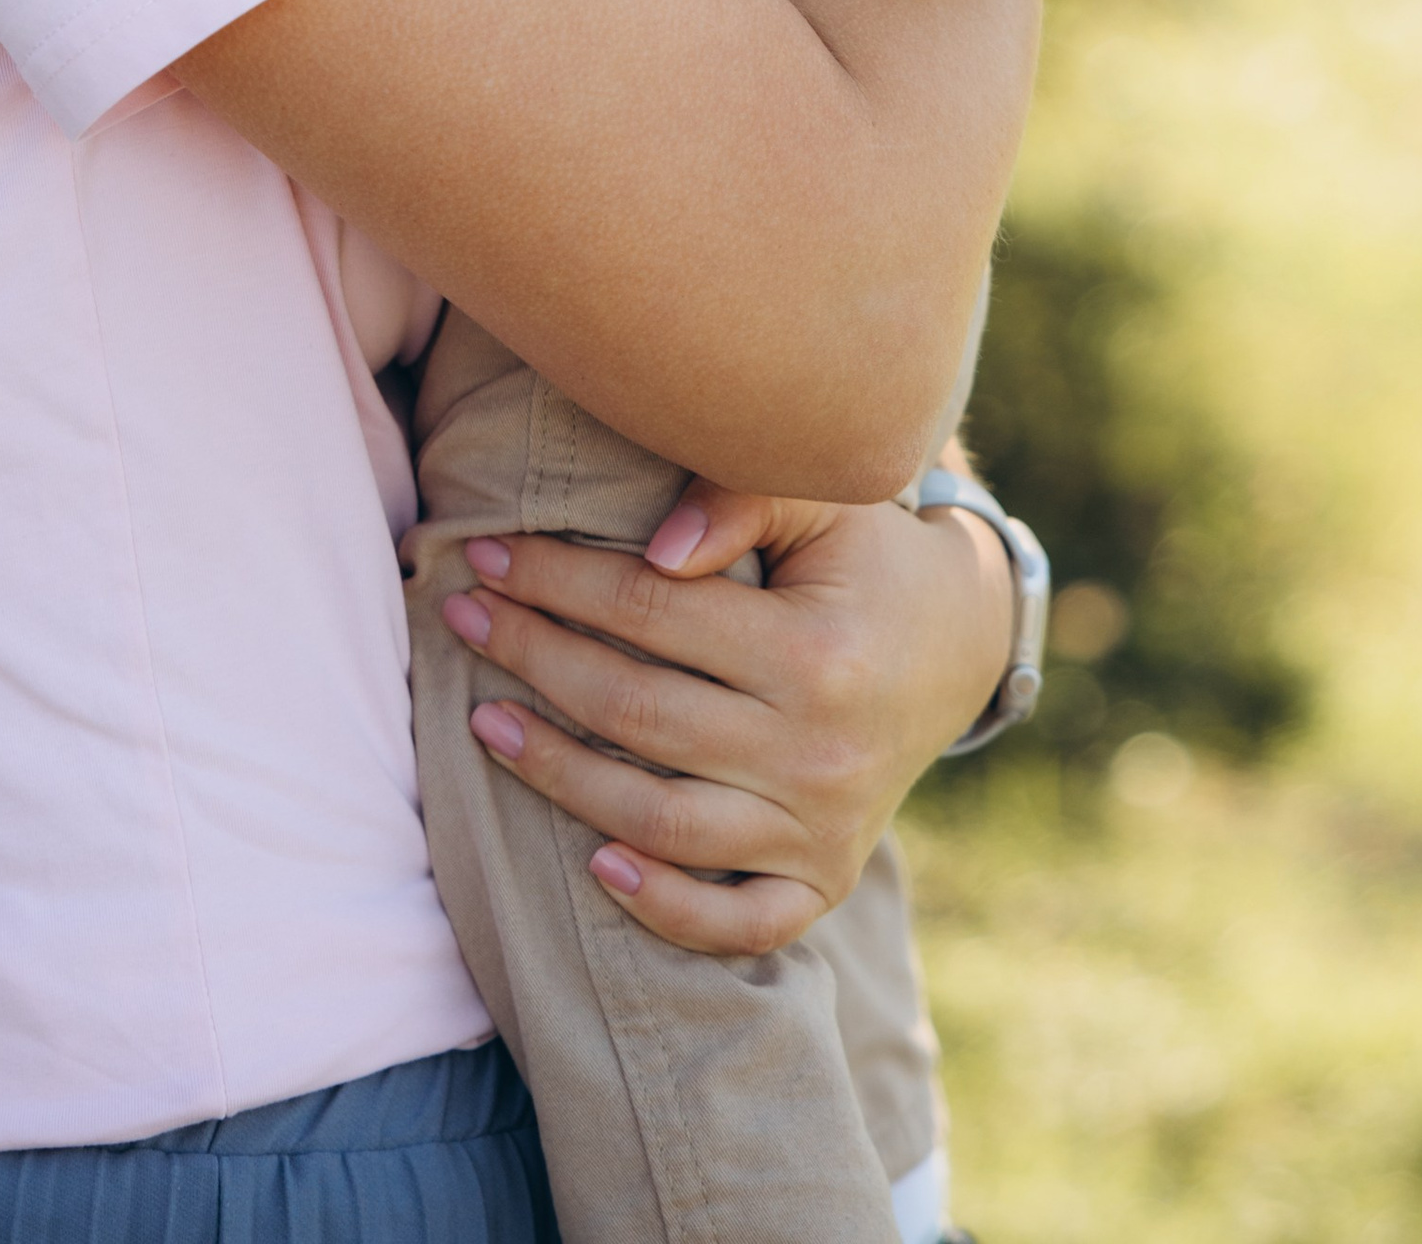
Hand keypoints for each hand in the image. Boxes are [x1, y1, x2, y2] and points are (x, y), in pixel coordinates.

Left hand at [443, 483, 1012, 956]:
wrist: (959, 642)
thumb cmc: (868, 553)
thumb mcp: (826, 500)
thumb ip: (742, 503)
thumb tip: (656, 556)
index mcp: (817, 651)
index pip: (650, 611)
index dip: (556, 579)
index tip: (485, 552)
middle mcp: (820, 751)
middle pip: (639, 713)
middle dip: (535, 660)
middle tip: (462, 618)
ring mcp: (823, 827)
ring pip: (663, 821)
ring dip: (559, 775)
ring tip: (483, 721)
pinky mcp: (824, 879)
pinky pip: (740, 922)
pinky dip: (665, 907)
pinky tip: (595, 867)